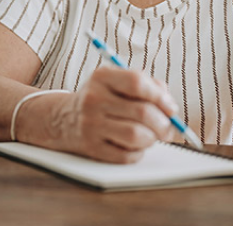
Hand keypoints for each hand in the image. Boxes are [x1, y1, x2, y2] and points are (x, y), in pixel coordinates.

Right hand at [48, 66, 178, 162]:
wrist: (62, 119)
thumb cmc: (101, 99)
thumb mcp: (116, 81)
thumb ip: (147, 85)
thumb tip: (169, 107)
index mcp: (102, 77)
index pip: (137, 82)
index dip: (160, 97)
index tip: (170, 108)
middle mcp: (93, 99)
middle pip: (142, 112)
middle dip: (163, 124)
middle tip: (166, 129)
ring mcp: (90, 124)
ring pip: (136, 136)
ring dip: (151, 139)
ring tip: (149, 137)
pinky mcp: (91, 147)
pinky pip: (126, 155)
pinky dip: (137, 153)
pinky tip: (133, 146)